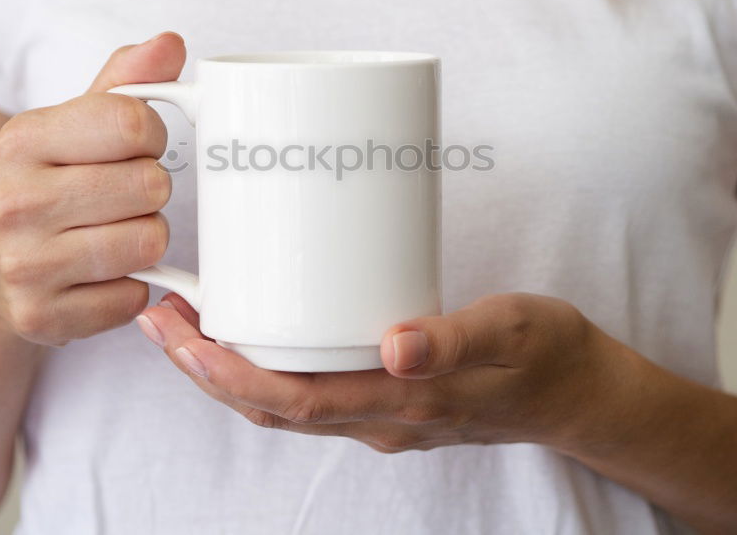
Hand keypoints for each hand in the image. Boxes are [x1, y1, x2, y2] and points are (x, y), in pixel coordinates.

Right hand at [0, 32, 185, 344]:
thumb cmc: (46, 184)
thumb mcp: (72, 124)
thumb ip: (125, 81)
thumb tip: (171, 42)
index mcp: (21, 140)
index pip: (134, 123)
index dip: (153, 136)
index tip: (138, 147)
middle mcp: (15, 203)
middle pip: (151, 186)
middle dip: (151, 190)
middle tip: (123, 196)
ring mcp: (25, 266)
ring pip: (150, 243)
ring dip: (146, 238)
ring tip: (113, 231)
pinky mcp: (43, 317)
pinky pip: (135, 297)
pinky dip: (130, 287)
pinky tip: (100, 275)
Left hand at [137, 291, 621, 452]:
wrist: (576, 392)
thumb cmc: (545, 355)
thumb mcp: (513, 332)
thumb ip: (457, 339)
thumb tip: (395, 347)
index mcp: (402, 405)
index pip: (295, 404)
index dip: (231, 378)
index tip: (183, 339)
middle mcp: (378, 418)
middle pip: (271, 408)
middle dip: (206, 371)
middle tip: (160, 319)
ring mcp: (379, 412)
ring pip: (284, 403)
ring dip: (227, 371)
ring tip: (187, 322)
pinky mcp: (384, 393)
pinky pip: (309, 391)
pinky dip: (265, 367)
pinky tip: (252, 330)